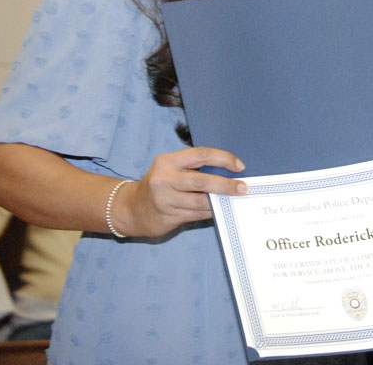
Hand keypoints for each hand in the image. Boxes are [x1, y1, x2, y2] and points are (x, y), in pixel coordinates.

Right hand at [114, 146, 245, 237]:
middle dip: (226, 185)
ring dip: (220, 201)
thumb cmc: (159, 185)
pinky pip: (196, 214)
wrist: (130, 209)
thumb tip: (228, 172)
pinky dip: (210, 212)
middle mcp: (164, 179)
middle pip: (202, 181)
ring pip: (201, 201)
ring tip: (233, 200)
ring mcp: (164, 200)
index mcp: (167, 161)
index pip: (201, 155)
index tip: (239, 166)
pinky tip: (218, 210)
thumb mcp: (171, 169)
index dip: (223, 159)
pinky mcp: (167, 217)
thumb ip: (194, 168)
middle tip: (243, 188)